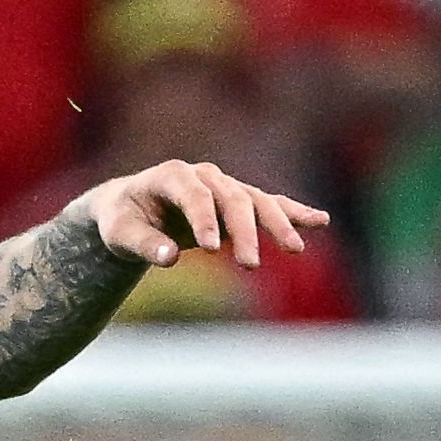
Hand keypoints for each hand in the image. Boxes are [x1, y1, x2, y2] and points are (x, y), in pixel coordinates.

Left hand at [73, 158, 323, 270]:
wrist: (131, 208)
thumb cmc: (123, 220)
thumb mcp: (120, 233)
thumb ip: (143, 244)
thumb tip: (169, 258)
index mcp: (172, 175)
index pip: (195, 195)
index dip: (204, 220)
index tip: (211, 250)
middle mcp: (204, 175)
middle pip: (232, 199)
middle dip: (244, 231)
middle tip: (250, 265)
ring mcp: (224, 186)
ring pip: (256, 201)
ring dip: (277, 224)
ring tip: (295, 249)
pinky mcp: (237, 202)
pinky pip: (269, 205)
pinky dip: (293, 213)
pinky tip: (320, 221)